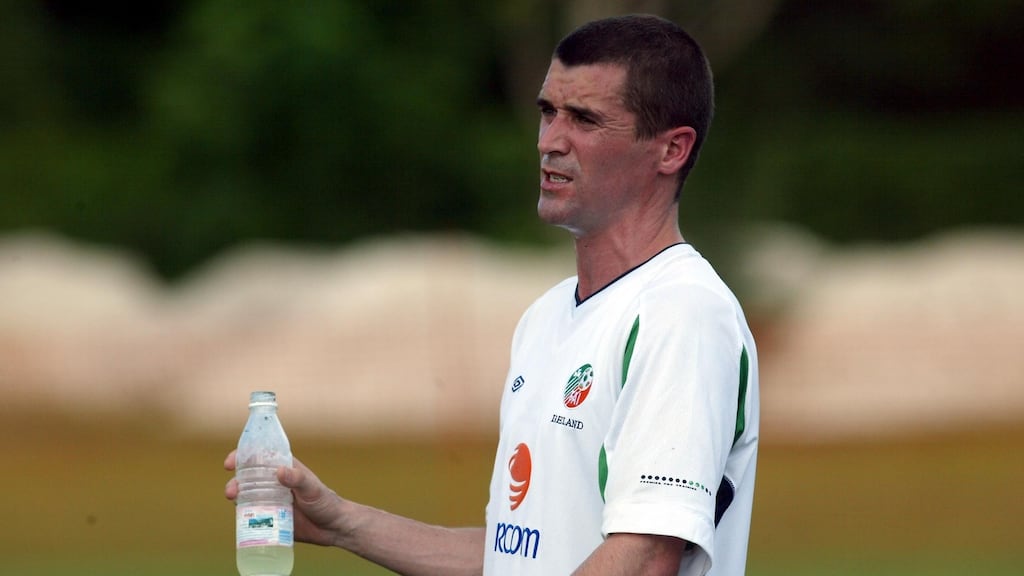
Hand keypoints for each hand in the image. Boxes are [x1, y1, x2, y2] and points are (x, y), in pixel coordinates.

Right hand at [225, 450, 345, 547]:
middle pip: (248, 478)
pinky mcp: (270, 518)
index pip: (260, 457)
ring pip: (246, 496)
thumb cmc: (325, 502)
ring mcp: (270, 501)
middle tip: (232, 490)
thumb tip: (279, 471)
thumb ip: (298, 479)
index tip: (230, 462)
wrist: (332, 528)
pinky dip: (242, 516)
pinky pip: (252, 516)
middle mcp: (274, 483)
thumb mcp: (313, 488)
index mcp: (284, 468)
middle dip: (235, 481)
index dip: (242, 456)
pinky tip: (239, 519)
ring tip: (234, 501)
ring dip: (236, 497)